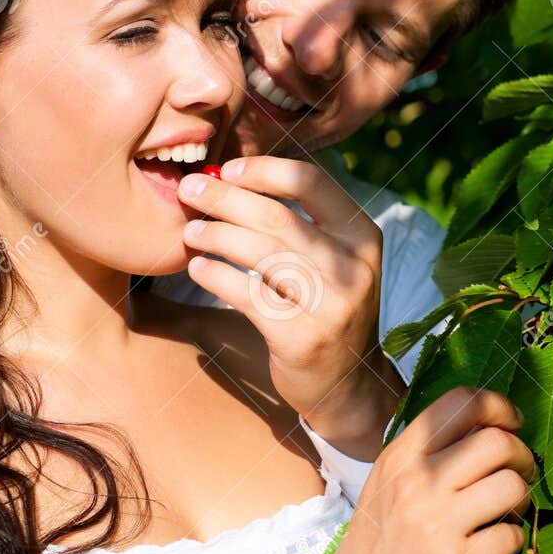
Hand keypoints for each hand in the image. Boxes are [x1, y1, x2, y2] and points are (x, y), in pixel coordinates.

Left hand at [177, 156, 401, 458]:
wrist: (348, 384)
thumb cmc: (327, 308)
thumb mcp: (335, 259)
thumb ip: (301, 220)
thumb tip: (234, 176)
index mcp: (362, 235)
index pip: (310, 183)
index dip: (263, 171)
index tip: (226, 169)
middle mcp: (354, 267)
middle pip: (279, 218)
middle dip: (227, 199)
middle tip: (190, 189)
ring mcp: (332, 305)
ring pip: (262, 254)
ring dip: (217, 236)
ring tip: (191, 231)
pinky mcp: (302, 338)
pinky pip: (250, 296)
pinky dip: (218, 277)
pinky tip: (198, 268)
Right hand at [281, 387, 534, 553]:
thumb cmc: (377, 545)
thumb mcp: (388, 484)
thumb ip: (428, 454)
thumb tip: (488, 426)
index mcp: (400, 457)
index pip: (461, 402)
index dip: (498, 406)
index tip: (512, 423)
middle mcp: (417, 483)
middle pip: (497, 441)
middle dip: (522, 455)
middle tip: (520, 472)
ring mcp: (436, 524)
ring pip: (512, 485)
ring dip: (523, 497)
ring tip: (510, 510)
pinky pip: (512, 536)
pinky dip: (516, 540)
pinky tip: (497, 546)